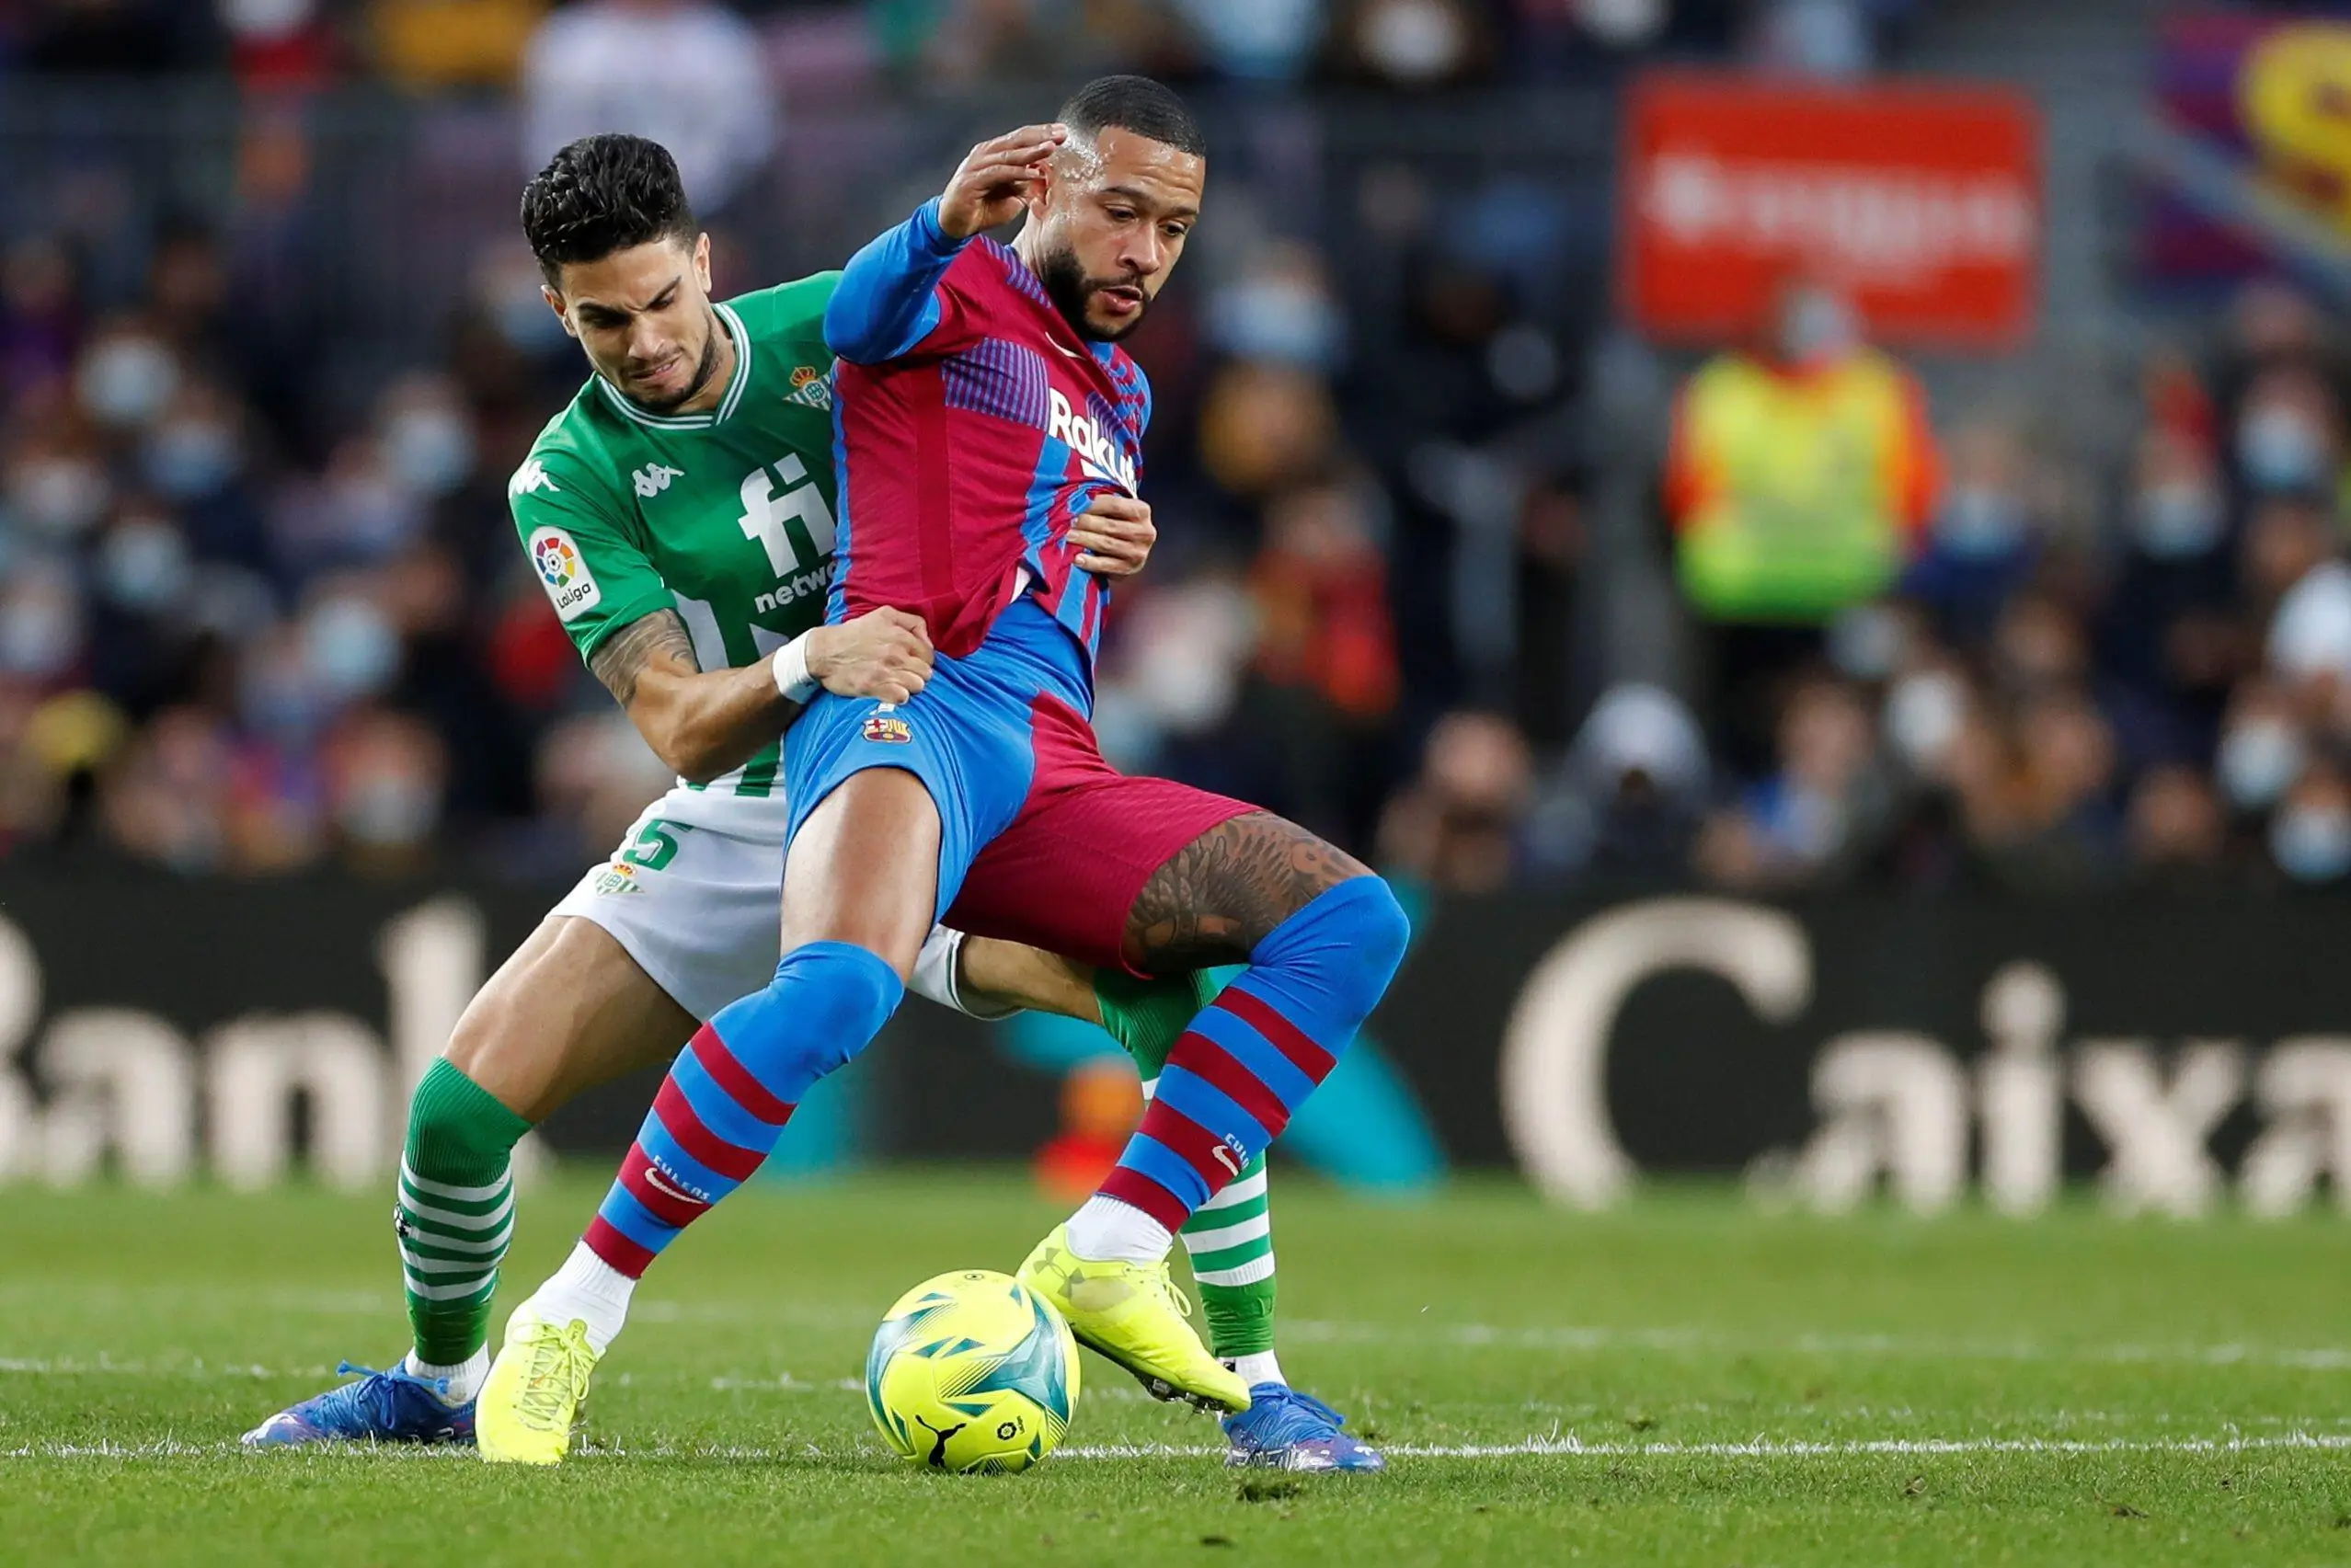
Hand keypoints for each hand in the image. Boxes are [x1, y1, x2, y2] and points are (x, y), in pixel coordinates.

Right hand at [805, 608, 932, 703]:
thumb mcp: (884, 614)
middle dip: (918, 674)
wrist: (823, 651)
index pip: (929, 655)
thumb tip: (928, 640)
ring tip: (897, 683)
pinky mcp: (874, 687)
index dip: (922, 660)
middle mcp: (896, 653)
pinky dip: (899, 697)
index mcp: (901, 636)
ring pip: (918, 686)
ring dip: (909, 686)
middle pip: (926, 672)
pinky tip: (891, 692)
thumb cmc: (853, 633)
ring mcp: (886, 671)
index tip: (912, 663)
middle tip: (904, 674)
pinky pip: (902, 697)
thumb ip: (911, 622)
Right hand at [938, 123, 1066, 240]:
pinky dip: (1016, 172)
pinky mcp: (971, 180)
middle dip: (1041, 136)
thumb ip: (1027, 183)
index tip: (1063, 132)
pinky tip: (1032, 172)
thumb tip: (1047, 175)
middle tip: (1061, 133)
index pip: (1021, 137)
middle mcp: (985, 153)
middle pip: (1017, 140)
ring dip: (1031, 151)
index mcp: (994, 152)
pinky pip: (998, 173)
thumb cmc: (983, 208)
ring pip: (1009, 154)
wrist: (955, 225)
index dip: (1042, 133)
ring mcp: (976, 165)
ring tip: (1051, 148)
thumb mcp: (1013, 194)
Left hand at [1070, 493, 1154, 576]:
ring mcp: (1138, 552)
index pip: (1114, 505)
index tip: (1076, 506)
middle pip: (1110, 526)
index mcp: (1142, 511)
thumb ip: (1102, 506)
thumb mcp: (1116, 511)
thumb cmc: (1119, 524)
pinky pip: (1107, 565)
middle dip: (1087, 523)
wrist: (1131, 548)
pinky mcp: (1130, 569)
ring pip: (1107, 544)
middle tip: (1070, 523)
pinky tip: (1077, 558)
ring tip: (1069, 537)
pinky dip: (1090, 562)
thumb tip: (1076, 505)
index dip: (1093, 505)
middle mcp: (1145, 532)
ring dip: (1085, 540)